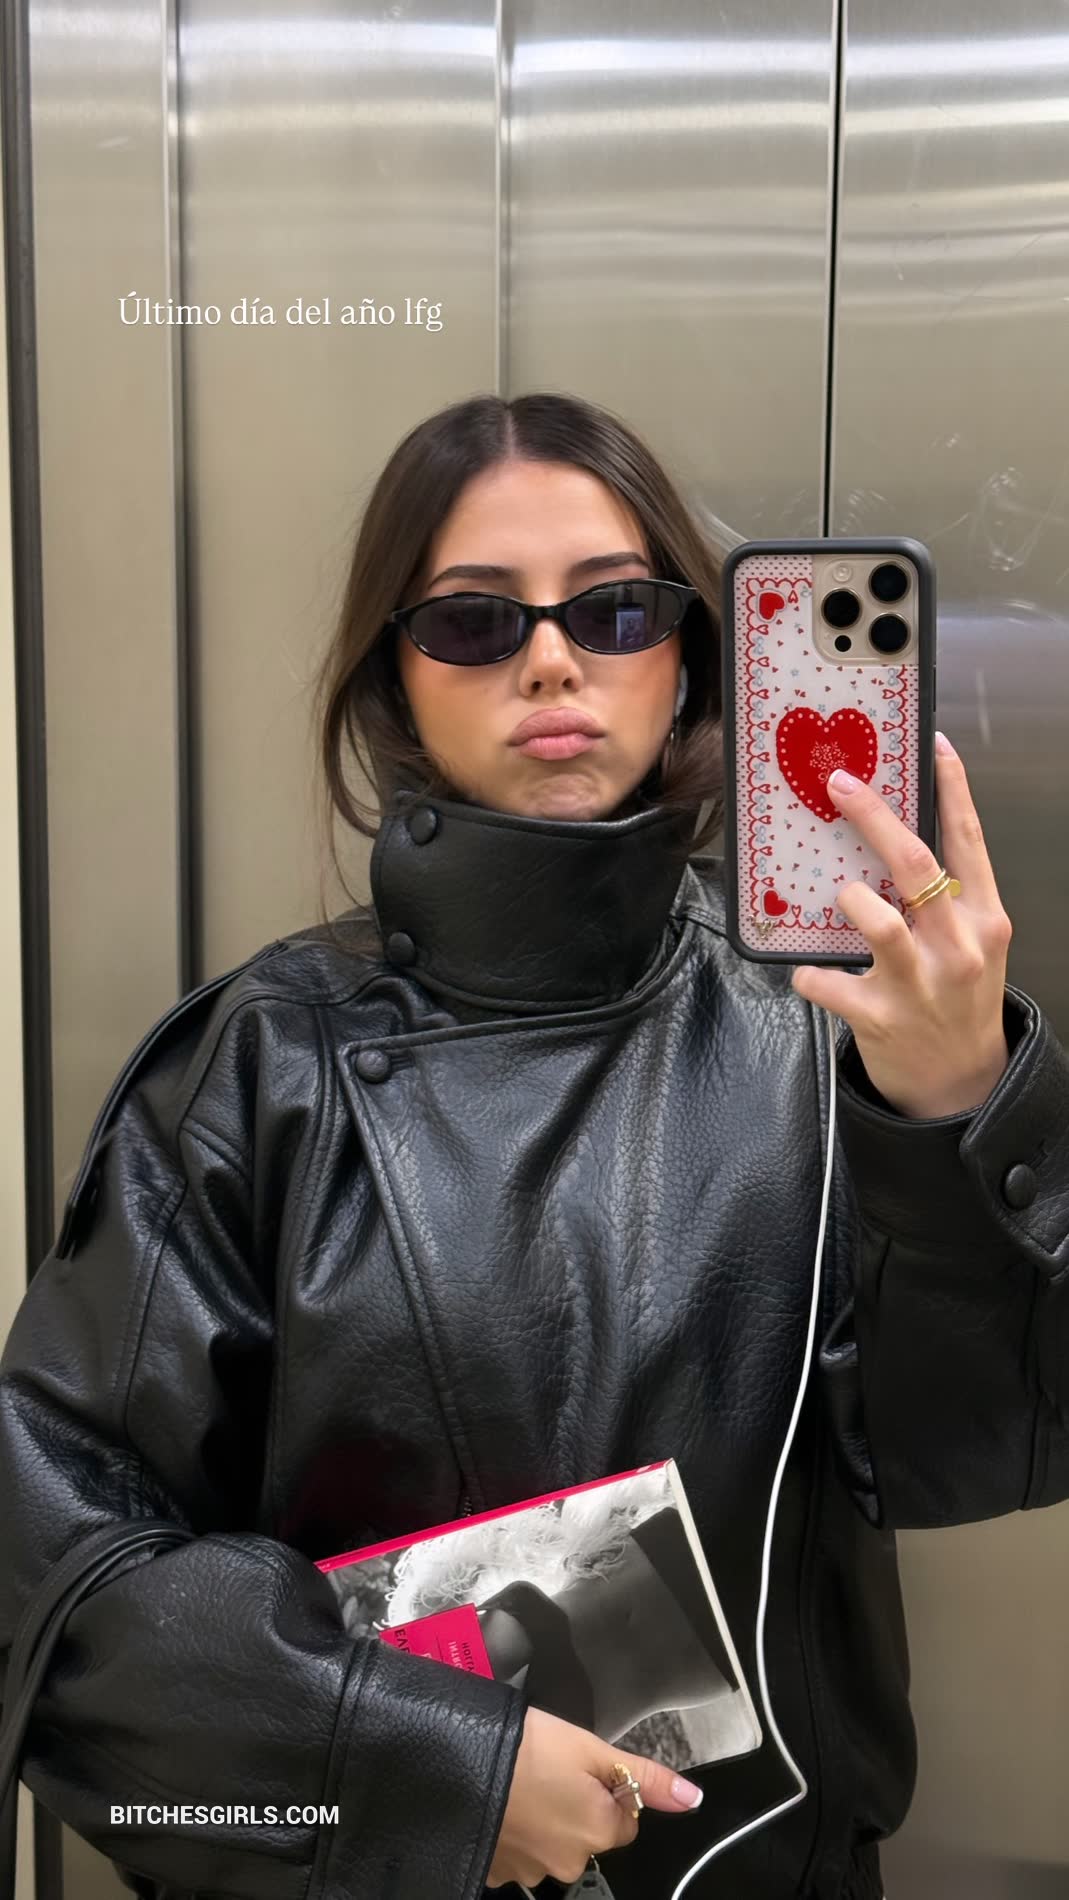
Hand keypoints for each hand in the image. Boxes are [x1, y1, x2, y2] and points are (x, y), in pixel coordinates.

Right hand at [485, 1706, 704, 1889]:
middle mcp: (569, 1864)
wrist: (458, 1758)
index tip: (580, 1768)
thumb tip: (692, 1799)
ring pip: (552, 1845)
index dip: (607, 1790)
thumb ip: (645, 1778)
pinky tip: (503, 1803)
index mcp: (599, 1832)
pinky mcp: (497, 1872)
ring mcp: (530, 1873)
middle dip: (575, 1808)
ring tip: (521, 1784)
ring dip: (544, 1822)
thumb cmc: (529, 1746)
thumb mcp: (592, 1749)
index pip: (624, 1820)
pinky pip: (520, 1853)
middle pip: (588, 1836)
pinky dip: (516, 1832)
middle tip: (549, 1770)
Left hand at [789, 732, 1012, 1119]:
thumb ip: (947, 898)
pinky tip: (812, 970)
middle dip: (872, 815)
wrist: (961, 1082)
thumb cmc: (960, 1001)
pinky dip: (808, 972)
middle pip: (913, 864)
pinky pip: (824, 978)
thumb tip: (897, 840)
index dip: (952, 788)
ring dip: (846, 899)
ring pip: (873, 918)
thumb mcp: (974, 943)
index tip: (932, 746)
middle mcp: (957, 946)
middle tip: (840, 784)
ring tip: (841, 902)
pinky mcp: (878, 1016)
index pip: (970, 841)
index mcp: (984, 919)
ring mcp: (919, 982)